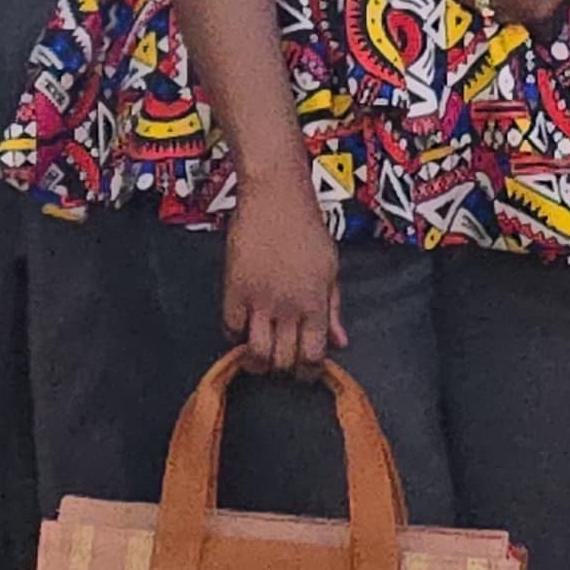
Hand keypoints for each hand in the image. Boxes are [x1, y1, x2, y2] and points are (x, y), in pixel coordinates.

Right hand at [220, 183, 344, 373]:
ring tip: (258, 358)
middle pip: (283, 360)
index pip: (313, 356)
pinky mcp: (234, 288)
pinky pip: (230, 327)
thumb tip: (340, 342)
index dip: (308, 372)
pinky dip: (234, 335)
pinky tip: (242, 328)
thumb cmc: (307, 228)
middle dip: (283, 369)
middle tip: (281, 363)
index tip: (304, 371)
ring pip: (255, 352)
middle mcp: (287, 307)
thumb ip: (333, 309)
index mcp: (315, 304)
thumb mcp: (330, 269)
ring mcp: (258, 299)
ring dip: (257, 362)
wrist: (275, 197)